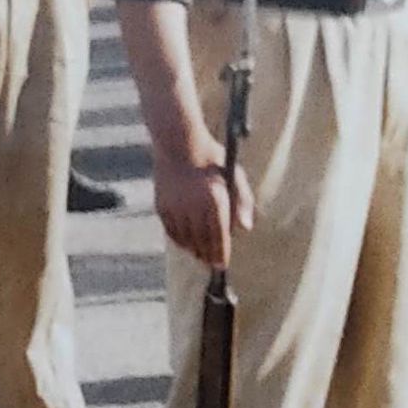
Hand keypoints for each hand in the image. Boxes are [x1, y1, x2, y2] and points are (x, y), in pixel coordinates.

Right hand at [150, 133, 251, 268]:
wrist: (179, 143)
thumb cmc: (212, 159)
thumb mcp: (234, 174)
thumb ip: (243, 201)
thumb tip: (245, 227)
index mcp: (215, 200)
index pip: (219, 237)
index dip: (221, 254)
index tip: (223, 265)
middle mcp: (194, 207)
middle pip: (202, 241)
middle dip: (208, 255)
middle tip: (212, 265)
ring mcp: (176, 207)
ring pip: (186, 239)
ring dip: (193, 250)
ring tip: (200, 256)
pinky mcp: (162, 205)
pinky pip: (171, 230)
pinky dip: (179, 240)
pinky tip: (185, 243)